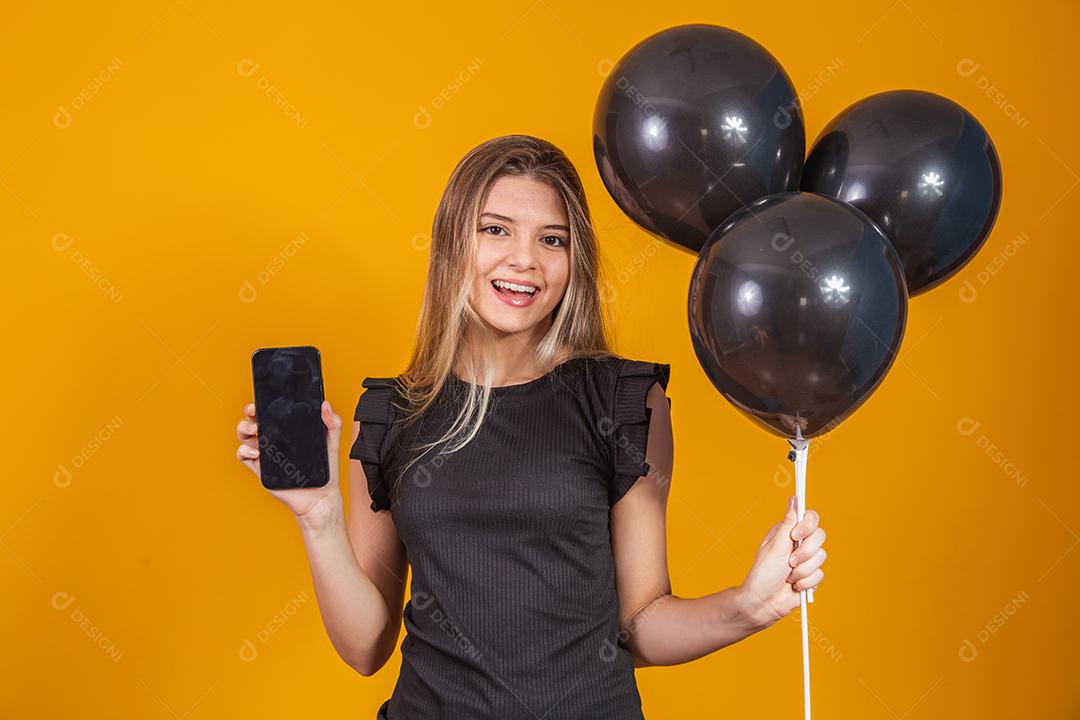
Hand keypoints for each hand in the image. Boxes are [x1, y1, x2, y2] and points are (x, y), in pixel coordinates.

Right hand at [235, 400, 344, 525]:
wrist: (321, 496)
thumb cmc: (325, 470)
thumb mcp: (331, 443)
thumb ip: (332, 423)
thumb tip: (326, 404)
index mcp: (288, 432)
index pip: (272, 414)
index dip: (264, 404)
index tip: (264, 399)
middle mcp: (274, 441)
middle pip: (254, 421)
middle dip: (250, 413)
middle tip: (254, 411)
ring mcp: (266, 455)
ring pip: (245, 437)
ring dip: (243, 429)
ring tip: (255, 430)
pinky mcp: (260, 470)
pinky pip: (244, 457)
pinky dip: (244, 451)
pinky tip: (257, 452)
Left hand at [737, 495, 826, 628]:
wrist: (763, 603)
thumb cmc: (763, 573)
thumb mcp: (775, 546)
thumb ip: (788, 523)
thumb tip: (794, 499)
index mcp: (788, 532)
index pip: (810, 517)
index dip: (808, 525)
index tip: (796, 536)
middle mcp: (799, 544)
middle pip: (820, 536)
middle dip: (805, 552)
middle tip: (789, 562)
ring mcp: (807, 560)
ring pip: (821, 557)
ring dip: (802, 570)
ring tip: (788, 576)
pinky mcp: (812, 576)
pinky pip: (820, 574)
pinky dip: (805, 582)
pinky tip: (793, 586)